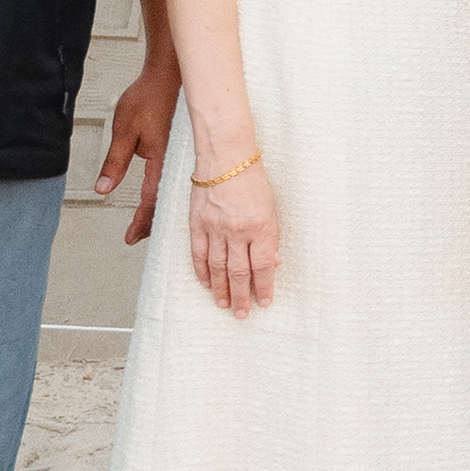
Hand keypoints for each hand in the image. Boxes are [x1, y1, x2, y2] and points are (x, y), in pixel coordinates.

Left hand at [94, 52, 181, 243]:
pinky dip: (166, 194)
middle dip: (152, 223)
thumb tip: (102, 190)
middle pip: (165, 203)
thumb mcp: (123, 131)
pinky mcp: (179, 151)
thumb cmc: (146, 99)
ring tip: (147, 224)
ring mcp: (179, 158)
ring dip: (159, 210)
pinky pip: (175, 180)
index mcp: (161, 161)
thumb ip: (114, 163)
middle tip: (137, 237)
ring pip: (172, 193)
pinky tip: (161, 197)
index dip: (141, 222)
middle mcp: (174, 163)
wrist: (167, 76)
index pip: (151, 200)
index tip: (129, 238)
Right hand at [189, 161, 279, 316]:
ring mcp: (215, 228)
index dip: (263, 288)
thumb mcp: (272, 207)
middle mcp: (238, 231)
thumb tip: (271, 264)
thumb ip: (270, 237)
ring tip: (224, 304)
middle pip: (239, 272)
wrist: (225, 156)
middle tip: (242, 314)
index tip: (264, 302)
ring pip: (217, 268)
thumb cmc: (252, 178)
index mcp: (261, 226)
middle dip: (242, 297)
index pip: (262, 267)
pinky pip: (198, 254)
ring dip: (221, 290)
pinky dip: (201, 271)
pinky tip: (205, 283)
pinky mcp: (197, 223)